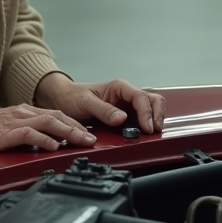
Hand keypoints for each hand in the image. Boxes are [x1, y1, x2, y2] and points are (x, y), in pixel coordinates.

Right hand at [0, 104, 95, 152]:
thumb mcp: (11, 128)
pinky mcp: (7, 132)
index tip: (88, 133)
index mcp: (26, 111)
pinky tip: (54, 146)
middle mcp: (24, 113)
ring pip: (49, 122)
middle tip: (94, 140)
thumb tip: (48, 143)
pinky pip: (30, 133)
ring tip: (82, 142)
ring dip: (68, 132)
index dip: (75, 124)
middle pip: (58, 116)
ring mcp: (16, 121)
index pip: (57, 114)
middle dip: (78, 128)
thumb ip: (29, 133)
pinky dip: (45, 139)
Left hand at [34, 73, 166, 133]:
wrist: (64, 99)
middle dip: (157, 114)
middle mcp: (127, 95)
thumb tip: (122, 118)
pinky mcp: (125, 116)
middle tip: (154, 131)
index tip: (146, 127)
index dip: (146, 112)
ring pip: (151, 109)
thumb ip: (103, 110)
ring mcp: (127, 106)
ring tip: (151, 135)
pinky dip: (146, 126)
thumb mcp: (85, 103)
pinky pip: (141, 119)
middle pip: (152, 100)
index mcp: (119, 87)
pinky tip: (143, 135)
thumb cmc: (73, 96)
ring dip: (154, 120)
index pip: (140, 96)